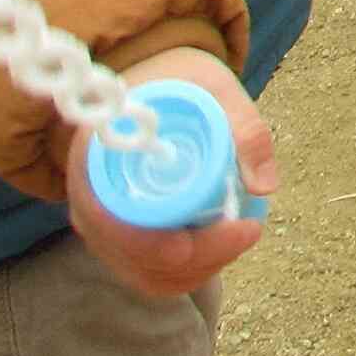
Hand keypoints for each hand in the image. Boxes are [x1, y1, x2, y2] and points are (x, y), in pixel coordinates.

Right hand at [64, 47, 275, 300]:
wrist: (151, 81)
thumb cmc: (178, 82)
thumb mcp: (214, 90)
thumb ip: (243, 129)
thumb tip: (263, 187)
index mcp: (95, 160)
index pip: (114, 222)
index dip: (154, 243)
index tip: (205, 238)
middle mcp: (91, 202)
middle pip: (136, 258)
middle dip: (195, 258)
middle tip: (246, 231)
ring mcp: (106, 226)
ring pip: (147, 274)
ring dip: (198, 268)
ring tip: (240, 234)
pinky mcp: (125, 239)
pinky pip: (152, 272)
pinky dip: (190, 270)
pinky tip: (222, 246)